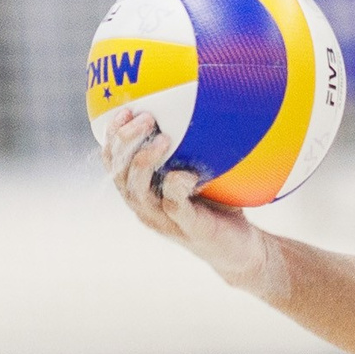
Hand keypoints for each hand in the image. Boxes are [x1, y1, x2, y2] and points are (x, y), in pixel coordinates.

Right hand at [102, 107, 282, 297]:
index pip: (113, 161)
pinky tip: (186, 173)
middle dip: (126, 142)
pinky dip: (176, 188)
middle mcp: (144, 206)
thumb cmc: (219, 206)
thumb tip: (201, 104)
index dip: (112, 136)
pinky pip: (174, 206)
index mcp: (141, 191)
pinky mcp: (188, 229)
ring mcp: (163, 220)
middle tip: (145, 117)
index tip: (124, 109)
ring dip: (146, 161)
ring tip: (163, 138)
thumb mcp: (203, 172)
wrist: (241, 249)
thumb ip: (192, 148)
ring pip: (138, 190)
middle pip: (119, 172)